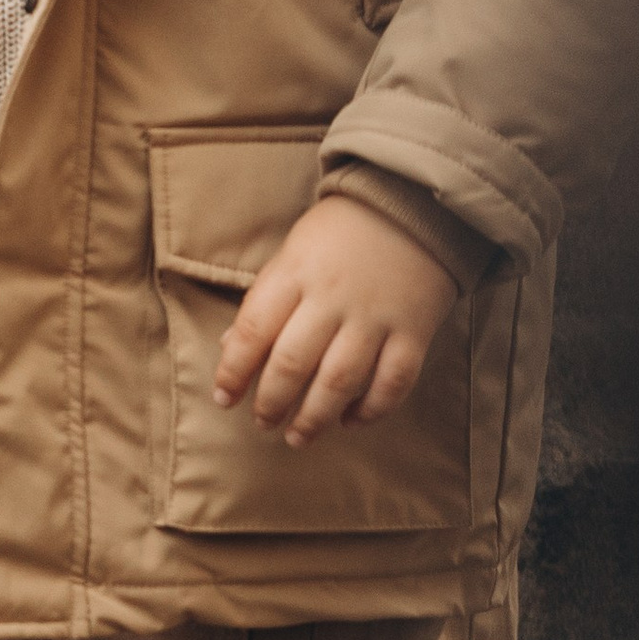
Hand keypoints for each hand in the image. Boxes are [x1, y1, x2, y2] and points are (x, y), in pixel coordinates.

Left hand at [212, 196, 457, 446]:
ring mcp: (376, 317)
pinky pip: (392, 384)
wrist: (412, 203)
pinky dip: (370, 410)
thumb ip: (265, 300)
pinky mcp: (414, 332)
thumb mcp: (292, 253)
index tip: (224, 398)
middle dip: (271, 403)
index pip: (252, 331)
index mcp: (294, 274)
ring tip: (297, 436)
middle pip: (292, 364)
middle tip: (263, 422)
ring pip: (339, 382)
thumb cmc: (340, 232)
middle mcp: (332, 298)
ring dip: (314, 418)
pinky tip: (350, 421)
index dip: (233, 372)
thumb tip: (229, 348)